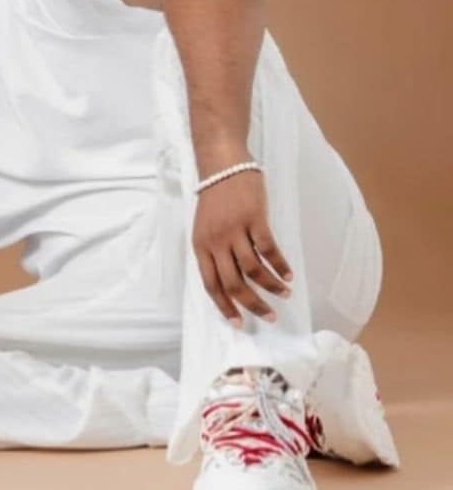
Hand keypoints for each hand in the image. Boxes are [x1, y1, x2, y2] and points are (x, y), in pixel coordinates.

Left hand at [191, 169, 292, 326]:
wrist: (222, 165)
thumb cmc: (215, 198)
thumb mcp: (205, 228)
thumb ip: (215, 252)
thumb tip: (231, 281)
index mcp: (200, 246)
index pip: (211, 285)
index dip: (225, 307)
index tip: (238, 323)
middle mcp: (215, 242)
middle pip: (233, 283)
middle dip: (252, 304)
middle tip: (269, 316)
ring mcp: (235, 230)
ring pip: (253, 270)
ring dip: (271, 286)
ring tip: (284, 293)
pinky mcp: (254, 219)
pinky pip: (269, 250)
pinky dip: (280, 266)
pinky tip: (289, 275)